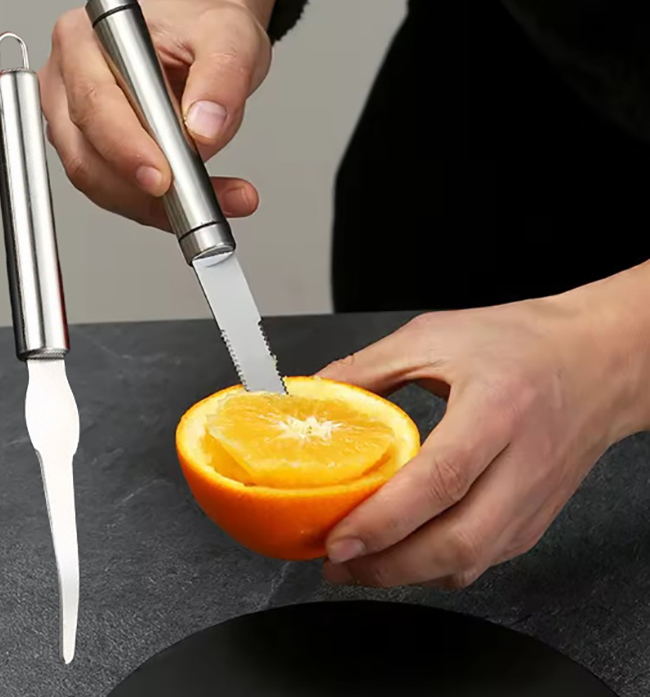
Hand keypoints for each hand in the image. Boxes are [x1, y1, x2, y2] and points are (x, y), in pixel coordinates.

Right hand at [38, 0, 270, 227]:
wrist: (203, 45)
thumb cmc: (201, 31)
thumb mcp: (229, 35)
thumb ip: (222, 75)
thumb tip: (205, 126)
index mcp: (84, 37)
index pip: (94, 101)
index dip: (125, 145)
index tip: (163, 176)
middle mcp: (67, 80)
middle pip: (86, 152)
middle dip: (141, 188)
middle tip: (195, 200)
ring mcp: (73, 122)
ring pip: (100, 182)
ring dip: (157, 205)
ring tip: (218, 199)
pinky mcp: (92, 153)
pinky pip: (119, 193)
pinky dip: (160, 207)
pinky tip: (202, 200)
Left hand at [317, 282, 649, 589]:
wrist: (597, 361)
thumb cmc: (521, 343)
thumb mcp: (435, 336)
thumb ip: (368, 369)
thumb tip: (313, 395)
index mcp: (498, 410)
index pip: (440, 480)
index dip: (385, 519)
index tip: (336, 538)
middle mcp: (523, 464)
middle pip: (457, 542)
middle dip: (386, 566)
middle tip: (334, 561)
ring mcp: (534, 500)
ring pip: (469, 563)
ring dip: (406, 575)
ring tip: (355, 563)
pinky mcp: (535, 518)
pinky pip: (482, 560)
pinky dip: (435, 567)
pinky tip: (401, 552)